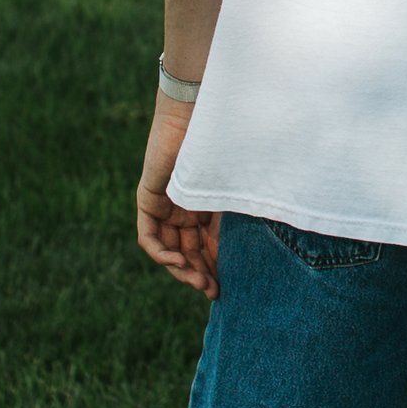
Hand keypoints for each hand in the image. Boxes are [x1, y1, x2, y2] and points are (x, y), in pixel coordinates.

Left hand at [135, 90, 219, 298]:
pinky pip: (150, 238)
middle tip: (212, 292)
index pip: (207, 248)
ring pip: (170, 250)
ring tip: (199, 283)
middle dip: (199, 275)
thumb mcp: (234, 194)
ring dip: (183, 270)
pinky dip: (162, 254)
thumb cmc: (227, 147)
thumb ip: (237, 221)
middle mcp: (185, 210)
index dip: (215, 270)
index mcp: (206, 208)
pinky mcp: (149, 201)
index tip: (225, 290)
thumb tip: (257, 258)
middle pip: (188, 253)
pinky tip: (178, 262)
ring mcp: (165, 207)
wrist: (202, 116)